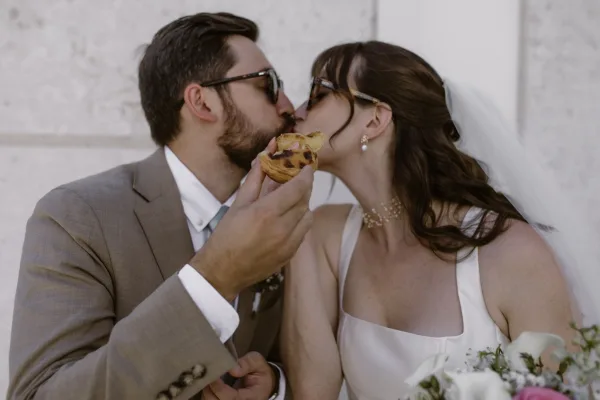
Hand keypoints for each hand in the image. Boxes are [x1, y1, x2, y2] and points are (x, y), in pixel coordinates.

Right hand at [190, 140, 313, 300]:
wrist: (223, 271)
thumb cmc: (226, 234)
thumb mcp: (239, 203)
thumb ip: (256, 179)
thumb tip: (267, 155)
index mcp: (266, 212)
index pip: (297, 188)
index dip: (305, 175)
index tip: (307, 167)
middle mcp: (282, 228)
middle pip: (305, 201)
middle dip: (304, 187)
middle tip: (299, 180)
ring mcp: (289, 243)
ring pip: (308, 217)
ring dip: (303, 205)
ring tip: (291, 201)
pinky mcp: (290, 254)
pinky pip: (303, 232)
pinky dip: (300, 222)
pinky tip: (288, 219)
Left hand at [201, 352, 275, 399]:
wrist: (265, 384)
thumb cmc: (260, 373)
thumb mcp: (258, 363)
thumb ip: (247, 363)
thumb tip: (232, 368)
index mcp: (251, 397)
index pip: (231, 397)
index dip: (219, 387)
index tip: (214, 374)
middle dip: (209, 388)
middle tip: (209, 374)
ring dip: (207, 390)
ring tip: (210, 377)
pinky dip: (207, 393)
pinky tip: (210, 383)